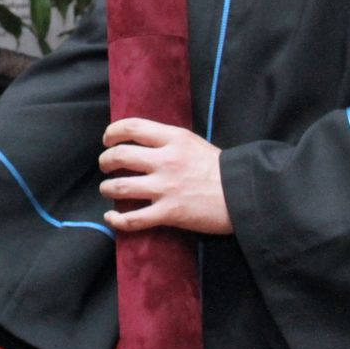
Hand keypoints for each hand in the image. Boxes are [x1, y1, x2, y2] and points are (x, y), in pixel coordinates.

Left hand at [97, 118, 232, 233]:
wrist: (244, 194)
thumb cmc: (221, 169)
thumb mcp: (194, 143)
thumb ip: (169, 142)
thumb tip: (142, 143)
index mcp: (174, 139)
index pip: (132, 127)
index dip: (113, 133)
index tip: (108, 140)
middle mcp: (165, 161)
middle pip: (120, 156)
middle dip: (106, 161)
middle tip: (105, 165)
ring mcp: (165, 188)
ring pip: (119, 187)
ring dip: (107, 188)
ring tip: (107, 189)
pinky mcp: (169, 213)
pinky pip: (133, 219)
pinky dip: (117, 220)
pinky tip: (112, 219)